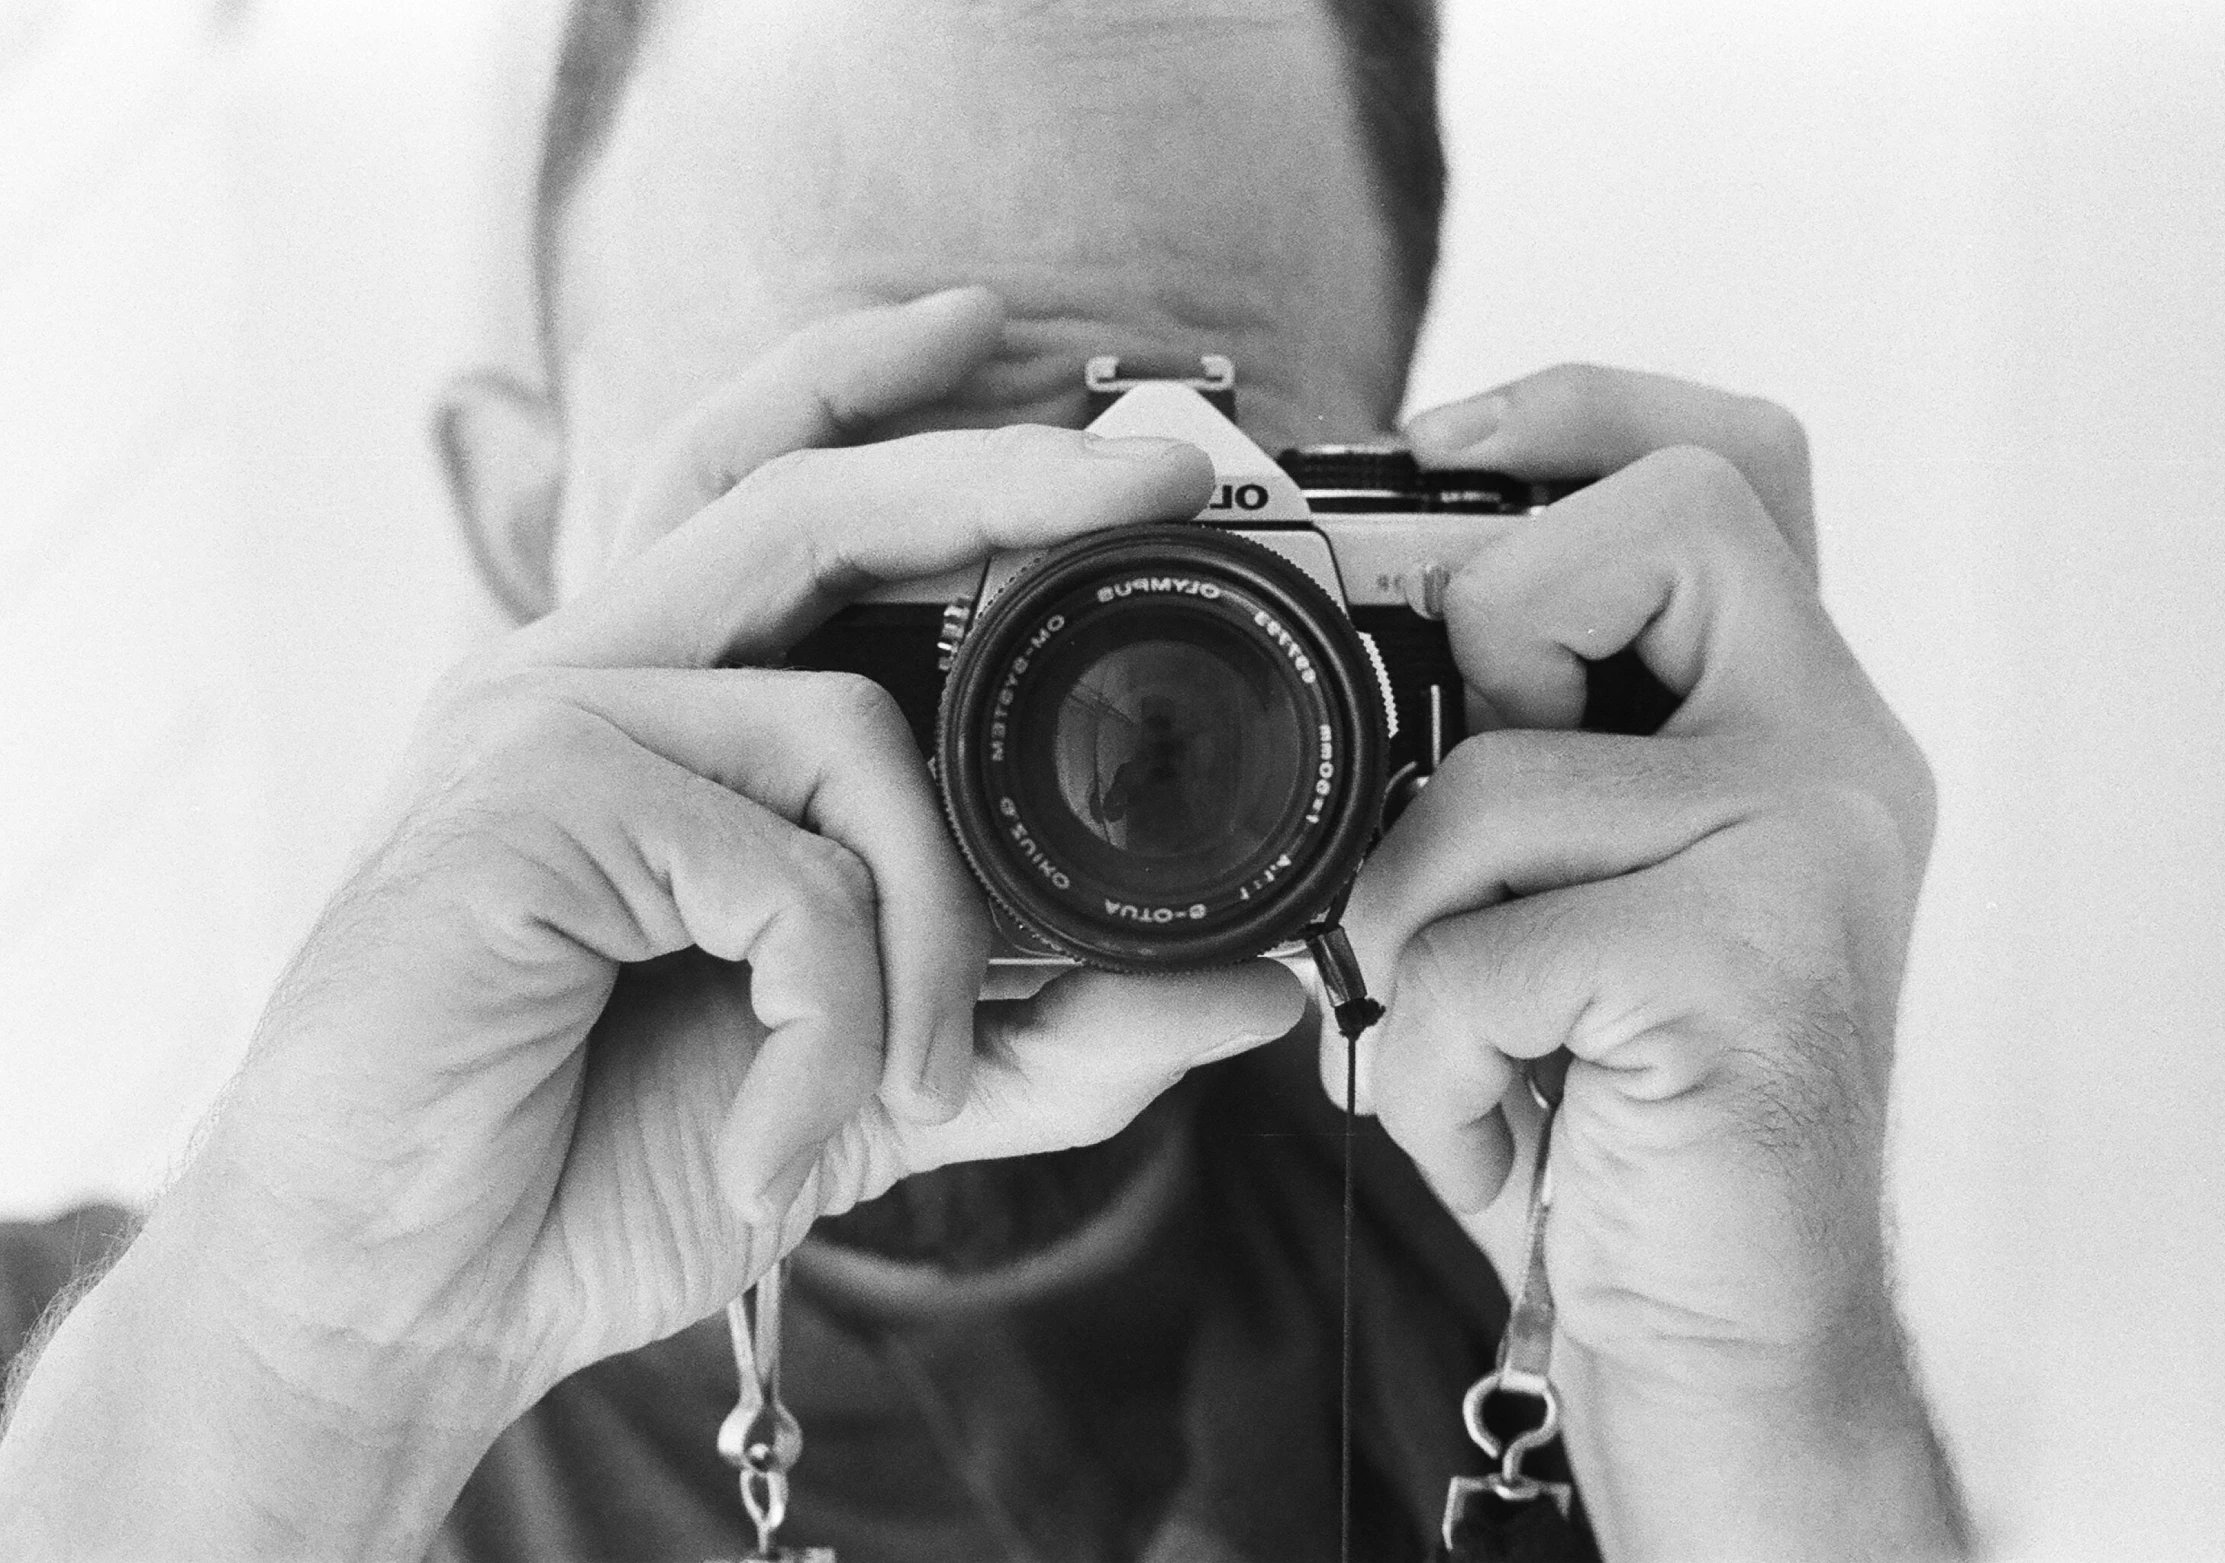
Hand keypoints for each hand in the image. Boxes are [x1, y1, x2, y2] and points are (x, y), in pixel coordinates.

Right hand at [0, 295, 1301, 1562]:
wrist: (411, 1295)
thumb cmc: (605, 1156)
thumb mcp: (874, 1081)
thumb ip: (1052, 1029)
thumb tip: (1255, 981)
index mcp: (662, 701)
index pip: (770, 482)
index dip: (875, 387)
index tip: (1004, 338)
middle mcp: (599, 675)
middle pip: (810, 498)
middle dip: (1000, 471)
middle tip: (1163, 471)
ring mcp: (550, 725)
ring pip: (848, 728)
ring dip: (936, 932)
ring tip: (916, 1087)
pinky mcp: (524, 807)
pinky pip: (785, 876)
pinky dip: (835, 1024)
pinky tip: (779, 1133)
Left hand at [1342, 366, 1965, 1555]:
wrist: (1722, 1327)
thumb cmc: (1615, 1099)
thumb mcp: (1565, 893)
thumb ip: (1517, 752)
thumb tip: (1351, 630)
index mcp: (1794, 717)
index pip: (1735, 462)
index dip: (1581, 409)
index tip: (1434, 442)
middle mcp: (1836, 757)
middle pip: (1670, 520)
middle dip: (1494, 628)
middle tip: (1466, 796)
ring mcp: (1808, 853)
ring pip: (1500, 773)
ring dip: (1410, 915)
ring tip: (1457, 1023)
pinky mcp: (1743, 969)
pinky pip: (1476, 948)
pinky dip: (1431, 1052)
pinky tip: (1491, 1114)